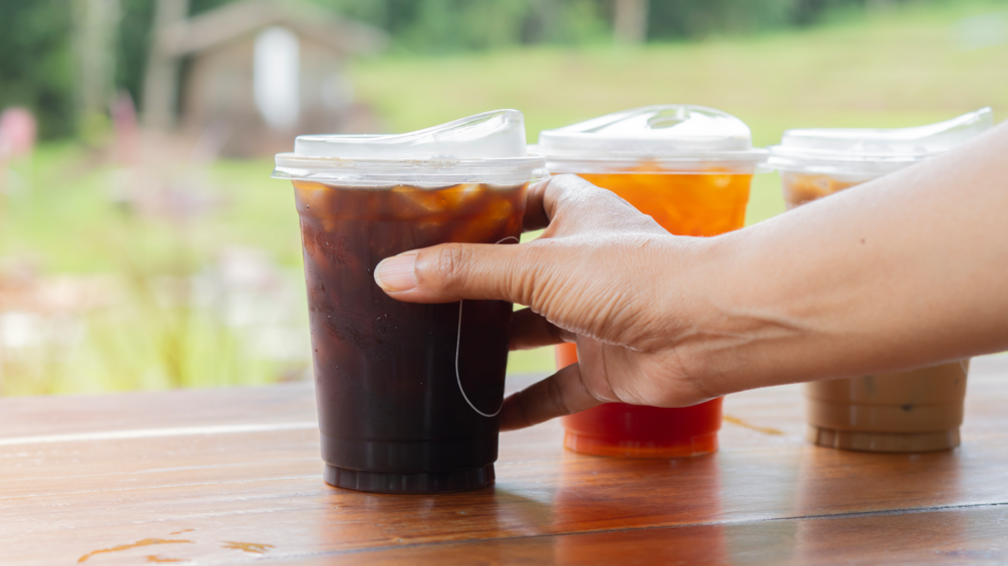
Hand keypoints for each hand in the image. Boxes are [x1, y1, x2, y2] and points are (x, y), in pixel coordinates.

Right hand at [373, 174, 718, 430]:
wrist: (712, 332)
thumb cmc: (638, 277)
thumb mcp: (539, 267)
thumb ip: (467, 272)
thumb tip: (391, 275)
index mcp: (579, 218)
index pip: (536, 195)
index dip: (500, 201)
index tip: (453, 214)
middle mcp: (586, 265)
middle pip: (524, 268)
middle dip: (482, 280)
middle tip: (426, 291)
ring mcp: (597, 317)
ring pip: (537, 329)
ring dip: (499, 342)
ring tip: (441, 349)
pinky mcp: (608, 366)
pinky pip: (560, 389)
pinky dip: (528, 404)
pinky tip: (489, 419)